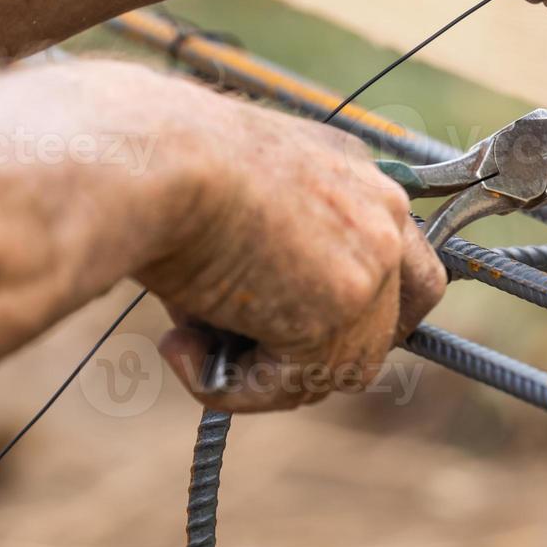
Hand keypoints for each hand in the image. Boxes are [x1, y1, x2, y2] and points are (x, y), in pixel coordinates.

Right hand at [136, 93, 445, 412]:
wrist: (154, 158)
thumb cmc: (162, 164)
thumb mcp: (228, 195)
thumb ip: (262, 249)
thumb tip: (239, 318)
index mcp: (350, 168)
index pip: (393, 257)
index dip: (352, 309)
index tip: (293, 332)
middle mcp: (378, 210)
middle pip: (387, 321)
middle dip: (315, 355)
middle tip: (239, 356)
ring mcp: (370, 264)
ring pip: (337, 367)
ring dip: (262, 375)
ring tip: (185, 345)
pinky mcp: (341, 312)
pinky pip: (293, 385)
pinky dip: (236, 387)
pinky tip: (180, 349)